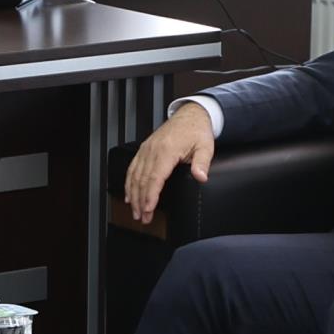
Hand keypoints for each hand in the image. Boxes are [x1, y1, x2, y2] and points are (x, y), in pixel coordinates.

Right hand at [120, 106, 215, 223]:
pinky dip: (128, 183)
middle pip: (142, 180)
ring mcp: (146, 149)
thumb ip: (202, 163)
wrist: (190, 115)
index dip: (150, 195)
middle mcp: (153, 150)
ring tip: (135, 212)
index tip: (148, 209)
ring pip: (134, 176)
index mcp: (167, 150)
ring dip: (133, 195)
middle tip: (143, 218)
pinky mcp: (144, 149)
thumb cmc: (197, 130)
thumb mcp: (205, 146)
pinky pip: (132, 168)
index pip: (155, 177)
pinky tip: (129, 195)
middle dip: (141, 201)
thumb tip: (201, 177)